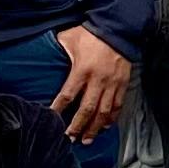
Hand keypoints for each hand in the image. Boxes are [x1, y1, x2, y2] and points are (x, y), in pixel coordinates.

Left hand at [49, 25, 131, 142]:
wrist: (118, 28)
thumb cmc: (91, 33)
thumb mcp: (69, 38)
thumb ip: (58, 49)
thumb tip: (45, 54)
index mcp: (82, 70)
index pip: (67, 95)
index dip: (58, 110)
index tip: (51, 120)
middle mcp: (98, 80)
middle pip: (86, 110)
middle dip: (77, 126)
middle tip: (70, 139)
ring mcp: (112, 83)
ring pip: (103, 112)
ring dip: (94, 128)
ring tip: (86, 139)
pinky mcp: (123, 83)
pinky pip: (117, 105)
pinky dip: (112, 118)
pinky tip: (105, 126)